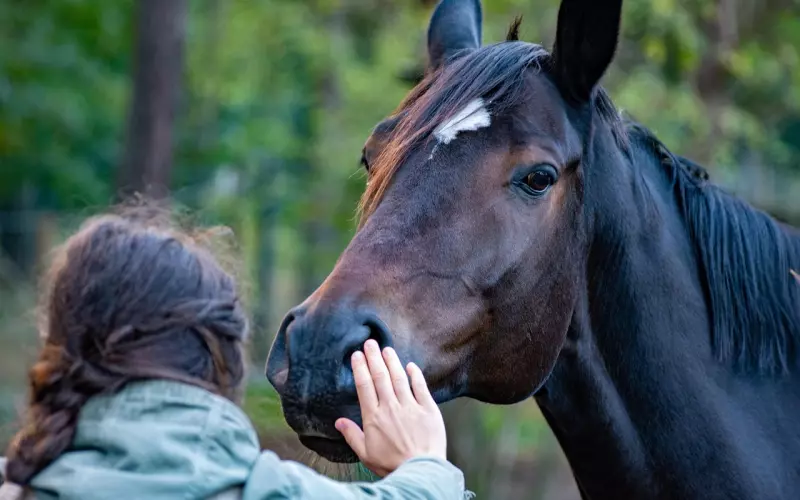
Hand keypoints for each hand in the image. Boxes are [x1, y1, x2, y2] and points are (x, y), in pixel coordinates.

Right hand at [334, 340, 446, 476]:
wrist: (420, 471)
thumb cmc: (391, 465)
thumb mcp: (366, 453)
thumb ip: (352, 435)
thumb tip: (338, 421)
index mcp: (374, 417)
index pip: (364, 386)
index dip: (360, 368)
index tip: (357, 355)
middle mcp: (390, 408)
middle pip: (380, 377)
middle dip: (374, 358)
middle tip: (369, 343)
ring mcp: (410, 407)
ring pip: (399, 378)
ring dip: (392, 362)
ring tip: (386, 349)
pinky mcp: (428, 410)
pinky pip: (420, 387)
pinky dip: (415, 375)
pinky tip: (410, 365)